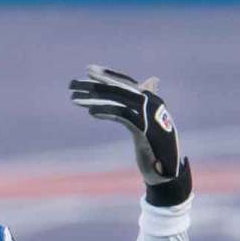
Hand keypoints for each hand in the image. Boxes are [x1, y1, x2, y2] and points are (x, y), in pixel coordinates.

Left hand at [70, 65, 191, 205]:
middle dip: (95, 84)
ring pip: (118, 100)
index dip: (108, 75)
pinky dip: (106, 112)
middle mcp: (152, 103)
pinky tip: (91, 112)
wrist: (167, 171)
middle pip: (119, 88)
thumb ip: (143, 103)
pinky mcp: (145, 130)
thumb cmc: (155, 145)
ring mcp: (150, 116)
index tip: (89, 69)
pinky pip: (123, 115)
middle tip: (72, 82)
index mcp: (151, 99)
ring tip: (74, 99)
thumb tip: (152, 80)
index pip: (126, 82)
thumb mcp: (147, 122)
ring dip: (93, 98)